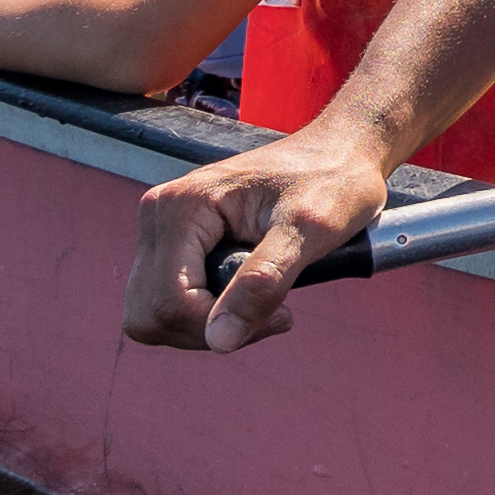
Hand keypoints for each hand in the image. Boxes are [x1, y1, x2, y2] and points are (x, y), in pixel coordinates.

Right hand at [127, 137, 393, 352]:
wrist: (341, 153)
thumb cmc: (333, 180)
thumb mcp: (309, 230)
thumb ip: (263, 282)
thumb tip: (220, 341)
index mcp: (180, 207)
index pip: (170, 303)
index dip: (219, 325)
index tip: (283, 314)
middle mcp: (159, 216)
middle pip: (153, 316)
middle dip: (210, 330)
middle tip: (271, 312)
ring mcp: (162, 231)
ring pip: (156, 316)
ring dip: (210, 326)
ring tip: (266, 302)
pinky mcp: (176, 246)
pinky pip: (171, 305)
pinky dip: (209, 315)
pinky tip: (251, 295)